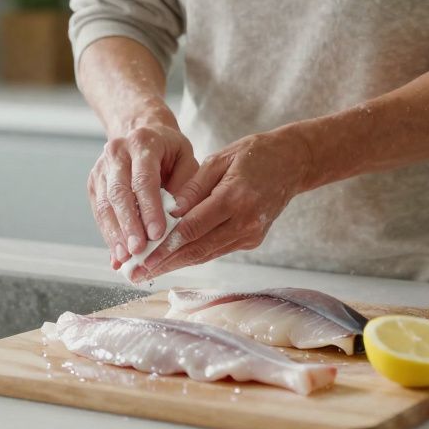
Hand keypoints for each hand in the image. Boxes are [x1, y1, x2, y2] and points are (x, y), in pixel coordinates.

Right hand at [88, 121, 197, 269]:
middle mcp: (117, 152)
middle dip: (128, 225)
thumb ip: (185, 187)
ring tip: (126, 257)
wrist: (142, 131)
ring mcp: (101, 168)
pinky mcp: (94, 183)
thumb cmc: (170, 151)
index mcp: (143, 142)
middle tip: (138, 250)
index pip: (144, 179)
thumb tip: (177, 220)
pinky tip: (117, 252)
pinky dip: (109, 233)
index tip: (157, 234)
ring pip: (105, 204)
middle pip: (119, 192)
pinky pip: (99, 211)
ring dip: (115, 233)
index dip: (150, 208)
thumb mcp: (186, 160)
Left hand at [133, 129, 313, 280]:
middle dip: (165, 263)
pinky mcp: (252, 240)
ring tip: (148, 270)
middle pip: (198, 249)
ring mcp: (251, 235)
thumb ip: (193, 188)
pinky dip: (194, 254)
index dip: (166, 247)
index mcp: (235, 198)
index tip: (143, 257)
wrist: (292, 163)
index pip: (193, 229)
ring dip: (177, 263)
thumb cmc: (253, 155)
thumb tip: (168, 212)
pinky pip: (217, 249)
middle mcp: (245, 222)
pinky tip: (173, 258)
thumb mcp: (219, 160)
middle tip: (136, 273)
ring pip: (207, 254)